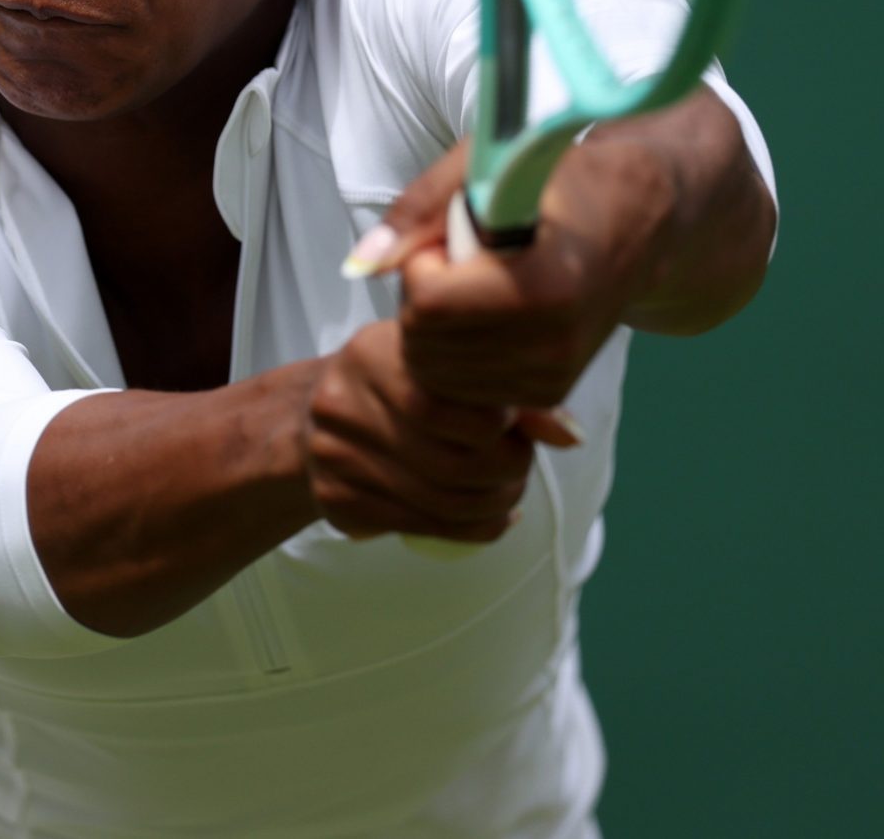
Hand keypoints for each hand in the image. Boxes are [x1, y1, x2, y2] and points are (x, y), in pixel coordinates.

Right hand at [299, 320, 571, 542]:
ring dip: (496, 505)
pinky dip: (474, 529)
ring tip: (510, 492)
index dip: (499, 423)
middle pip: (451, 463)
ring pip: (443, 503)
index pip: (448, 406)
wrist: (312, 417)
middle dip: (507, 472)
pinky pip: (424, 528)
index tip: (512, 422)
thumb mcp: (441, 368)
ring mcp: (333, 457)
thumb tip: (571, 436)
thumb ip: (507, 393)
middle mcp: (342, 405)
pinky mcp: (336, 502)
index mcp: (369, 355)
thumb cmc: (398, 384)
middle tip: (521, 465)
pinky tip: (492, 515)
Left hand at [376, 134, 678, 413]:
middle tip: (458, 260)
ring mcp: (553, 375)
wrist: (639, 222)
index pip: (431, 304)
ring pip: (437, 376)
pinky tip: (486, 315)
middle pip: (426, 346)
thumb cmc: (559, 182)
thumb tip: (360, 265)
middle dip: (422, 300)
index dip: (424, 265)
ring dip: (436, 330)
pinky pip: (463, 390)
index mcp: (544, 285)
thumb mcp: (487, 166)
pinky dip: (455, 355)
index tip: (452, 237)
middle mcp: (553, 343)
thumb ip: (419, 211)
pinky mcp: (548, 392)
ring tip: (476, 284)